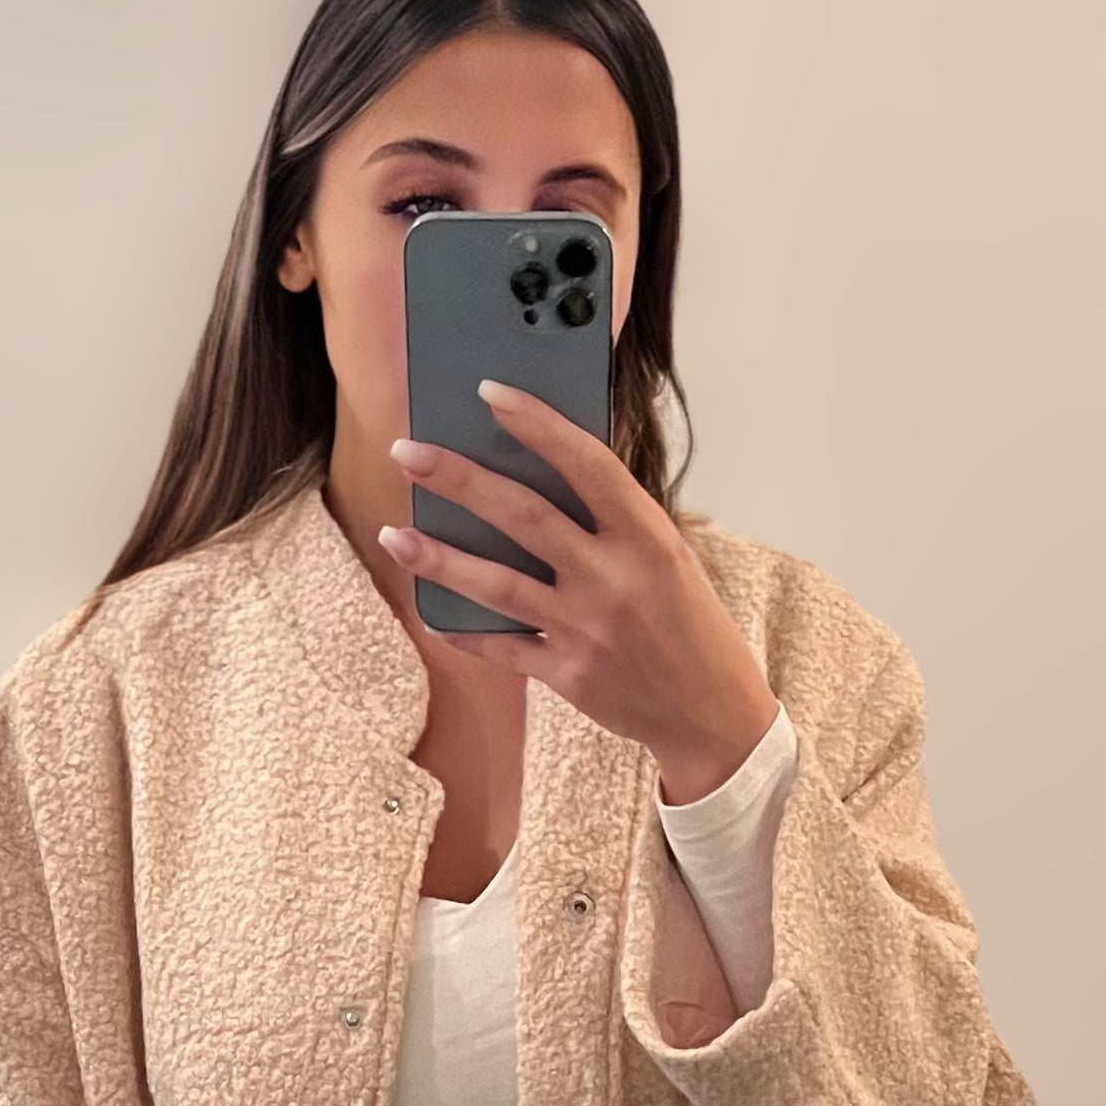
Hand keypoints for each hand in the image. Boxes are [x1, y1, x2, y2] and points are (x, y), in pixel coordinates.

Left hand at [382, 390, 778, 801]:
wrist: (711, 712)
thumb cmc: (688, 621)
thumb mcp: (666, 557)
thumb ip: (612, 522)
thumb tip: (538, 475)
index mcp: (647, 536)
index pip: (586, 464)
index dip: (537, 425)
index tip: (489, 393)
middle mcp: (614, 578)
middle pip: (524, 516)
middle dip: (459, 480)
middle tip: (408, 452)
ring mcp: (587, 629)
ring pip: (498, 584)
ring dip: (439, 558)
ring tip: (394, 535)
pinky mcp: (568, 675)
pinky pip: (503, 647)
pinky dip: (465, 630)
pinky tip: (431, 613)